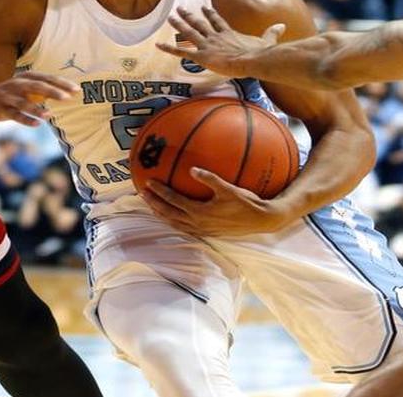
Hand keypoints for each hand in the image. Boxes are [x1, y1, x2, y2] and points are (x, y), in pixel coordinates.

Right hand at [0, 72, 78, 126]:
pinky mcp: (1, 110)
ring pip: (23, 103)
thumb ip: (47, 88)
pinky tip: (37, 124)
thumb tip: (71, 92)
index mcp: (26, 76)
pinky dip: (26, 120)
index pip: (47, 78)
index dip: (61, 83)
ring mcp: (8, 97)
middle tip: (67, 98)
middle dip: (52, 92)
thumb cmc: (14, 93)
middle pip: (36, 86)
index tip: (76, 90)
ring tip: (49, 115)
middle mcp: (17, 84)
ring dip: (36, 109)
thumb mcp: (28, 86)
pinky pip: (14, 115)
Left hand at [138, 167, 292, 236]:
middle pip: (169, 214)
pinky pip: (184, 228)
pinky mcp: (207, 233)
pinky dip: (174, 221)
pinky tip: (173, 216)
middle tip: (142, 193)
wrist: (260, 220)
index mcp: (199, 212)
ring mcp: (202, 230)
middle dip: (154, 204)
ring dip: (161, 214)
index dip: (159, 191)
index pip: (173, 200)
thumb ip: (210, 179)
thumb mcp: (229, 188)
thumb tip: (192, 169)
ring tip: (152, 206)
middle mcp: (197, 223)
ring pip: (175, 223)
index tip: (148, 182)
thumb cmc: (246, 203)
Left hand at [156, 6, 283, 78]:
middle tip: (180, 8)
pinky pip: (182, 52)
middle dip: (190, 15)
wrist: (251, 59)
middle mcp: (215, 36)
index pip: (217, 20)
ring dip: (179, 24)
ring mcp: (207, 45)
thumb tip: (283, 24)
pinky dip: (169, 49)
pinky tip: (158, 45)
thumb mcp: (267, 40)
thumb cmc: (259, 53)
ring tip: (170, 17)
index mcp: (228, 32)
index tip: (204, 6)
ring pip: (189, 32)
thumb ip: (272, 33)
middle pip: (200, 23)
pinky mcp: (201, 56)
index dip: (210, 13)